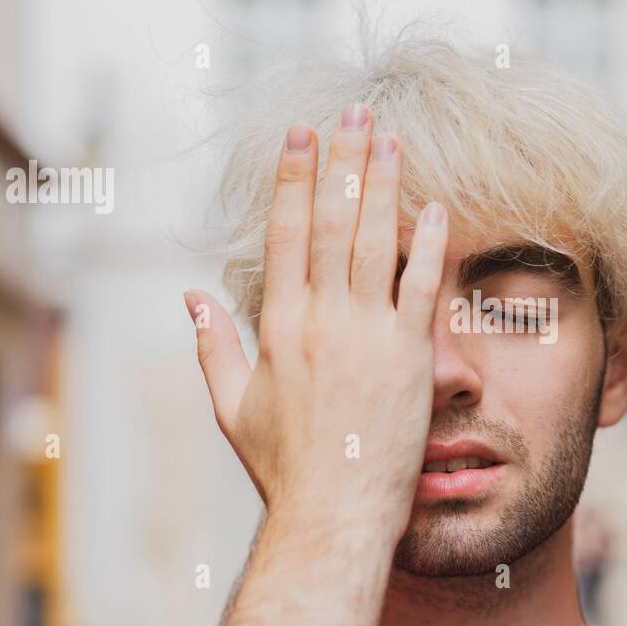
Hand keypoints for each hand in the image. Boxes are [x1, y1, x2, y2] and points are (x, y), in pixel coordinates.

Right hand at [184, 103, 447, 539]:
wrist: (333, 514)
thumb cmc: (282, 467)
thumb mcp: (232, 407)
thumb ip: (212, 346)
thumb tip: (190, 296)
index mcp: (277, 326)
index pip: (286, 233)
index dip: (296, 179)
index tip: (303, 136)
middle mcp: (320, 320)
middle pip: (333, 222)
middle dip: (343, 161)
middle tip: (353, 112)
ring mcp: (367, 336)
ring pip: (375, 243)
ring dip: (384, 185)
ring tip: (390, 138)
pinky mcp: (409, 358)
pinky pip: (420, 289)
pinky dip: (427, 246)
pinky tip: (436, 207)